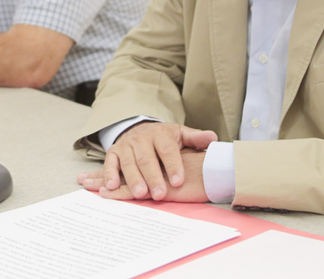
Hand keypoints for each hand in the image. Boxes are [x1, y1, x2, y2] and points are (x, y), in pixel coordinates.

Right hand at [76, 122, 216, 199]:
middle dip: (153, 177)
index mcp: (161, 134)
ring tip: (140, 194)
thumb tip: (213, 137)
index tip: (179, 181)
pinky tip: (112, 186)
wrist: (141, 129)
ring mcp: (126, 145)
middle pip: (147, 159)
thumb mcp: (180, 135)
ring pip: (129, 162)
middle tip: (160, 194)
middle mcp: (141, 138)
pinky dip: (110, 173)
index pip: (167, 150)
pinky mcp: (114, 152)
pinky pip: (110, 162)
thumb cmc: (165, 139)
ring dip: (133, 179)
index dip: (173, 165)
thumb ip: (195, 139)